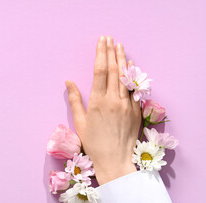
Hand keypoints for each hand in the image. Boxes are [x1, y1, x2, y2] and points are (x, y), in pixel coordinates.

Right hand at [65, 36, 140, 184]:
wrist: (115, 160)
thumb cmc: (94, 144)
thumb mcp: (80, 123)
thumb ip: (75, 100)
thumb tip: (69, 81)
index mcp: (98, 101)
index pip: (100, 70)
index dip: (101, 53)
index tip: (101, 41)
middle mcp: (114, 100)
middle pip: (113, 70)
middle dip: (111, 52)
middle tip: (110, 39)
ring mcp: (127, 104)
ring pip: (125, 77)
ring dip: (122, 59)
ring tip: (120, 47)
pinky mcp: (136, 111)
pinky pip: (134, 89)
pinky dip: (132, 76)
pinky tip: (131, 66)